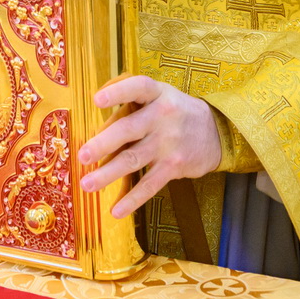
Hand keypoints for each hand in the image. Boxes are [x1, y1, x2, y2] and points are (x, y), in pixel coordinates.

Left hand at [76, 75, 221, 218]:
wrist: (216, 132)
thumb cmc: (175, 112)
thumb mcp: (158, 98)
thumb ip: (128, 108)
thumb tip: (97, 129)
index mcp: (157, 94)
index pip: (138, 88)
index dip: (118, 92)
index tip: (97, 99)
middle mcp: (163, 116)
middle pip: (129, 129)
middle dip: (104, 143)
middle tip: (82, 155)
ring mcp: (168, 143)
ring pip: (133, 159)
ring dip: (108, 174)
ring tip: (87, 184)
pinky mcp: (173, 166)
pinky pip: (150, 184)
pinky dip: (132, 199)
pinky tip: (116, 210)